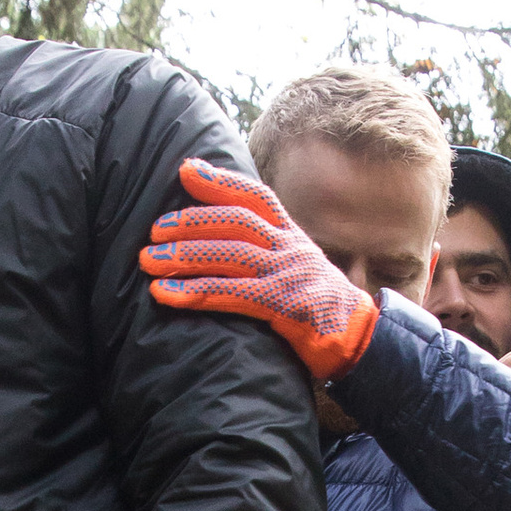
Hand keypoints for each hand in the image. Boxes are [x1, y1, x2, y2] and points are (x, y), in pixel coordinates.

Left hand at [143, 158, 379, 383]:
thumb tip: (223, 235)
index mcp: (292, 235)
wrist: (361, 341)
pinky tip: (165, 295)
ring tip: (148, 261)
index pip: (256, 197)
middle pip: (237, 222)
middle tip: (154, 230)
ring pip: (231, 255)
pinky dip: (196, 293)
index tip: (186, 169)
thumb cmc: (318, 306)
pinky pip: (233, 295)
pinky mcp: (286, 307)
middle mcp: (291, 248)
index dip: (221, 181)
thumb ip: (267, 248)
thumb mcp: (297, 266)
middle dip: (192, 222)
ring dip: (185, 256)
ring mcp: (290, 276)